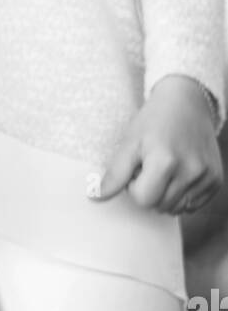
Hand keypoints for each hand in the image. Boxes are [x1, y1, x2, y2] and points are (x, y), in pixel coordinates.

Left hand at [89, 75, 222, 214]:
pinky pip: (194, 205)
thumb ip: (115, 173)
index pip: (143, 200)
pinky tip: (179, 172)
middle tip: (150, 165)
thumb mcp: (130, 141)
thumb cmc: (153, 120)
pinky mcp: (216, 180)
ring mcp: (206, 177)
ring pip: (177, 209)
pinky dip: (183, 194)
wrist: (186, 101)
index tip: (136, 168)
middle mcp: (190, 171)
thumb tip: (95, 196)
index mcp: (165, 161)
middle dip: (150, 191)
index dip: (134, 187)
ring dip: (166, 195)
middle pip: (160, 206)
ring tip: (165, 168)